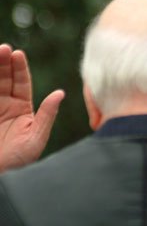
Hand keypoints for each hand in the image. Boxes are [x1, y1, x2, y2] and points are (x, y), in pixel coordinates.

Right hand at [0, 44, 64, 171]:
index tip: (18, 54)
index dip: (19, 69)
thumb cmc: (19, 162)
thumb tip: (60, 93)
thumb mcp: (35, 139)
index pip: (22, 84)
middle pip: (4, 79)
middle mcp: (6, 107)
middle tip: (4, 49)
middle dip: (4, 63)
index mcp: (23, 111)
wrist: (1, 177)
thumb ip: (46, 115)